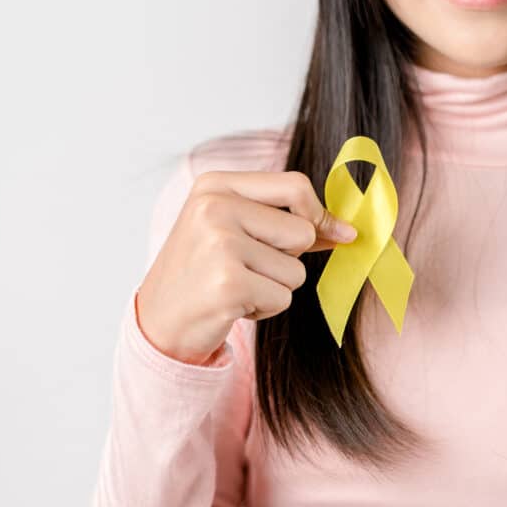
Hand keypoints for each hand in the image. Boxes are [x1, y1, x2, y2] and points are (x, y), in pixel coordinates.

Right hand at [136, 170, 357, 364]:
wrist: (158, 321)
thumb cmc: (203, 272)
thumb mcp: (236, 230)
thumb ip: (288, 221)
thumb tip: (348, 231)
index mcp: (216, 185)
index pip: (295, 185)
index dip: (319, 214)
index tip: (333, 235)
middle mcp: (215, 208)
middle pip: (302, 231)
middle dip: (288, 259)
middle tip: (246, 268)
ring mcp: (220, 245)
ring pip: (296, 270)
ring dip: (274, 287)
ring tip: (235, 286)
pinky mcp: (228, 284)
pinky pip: (282, 298)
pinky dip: (264, 309)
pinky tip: (231, 305)